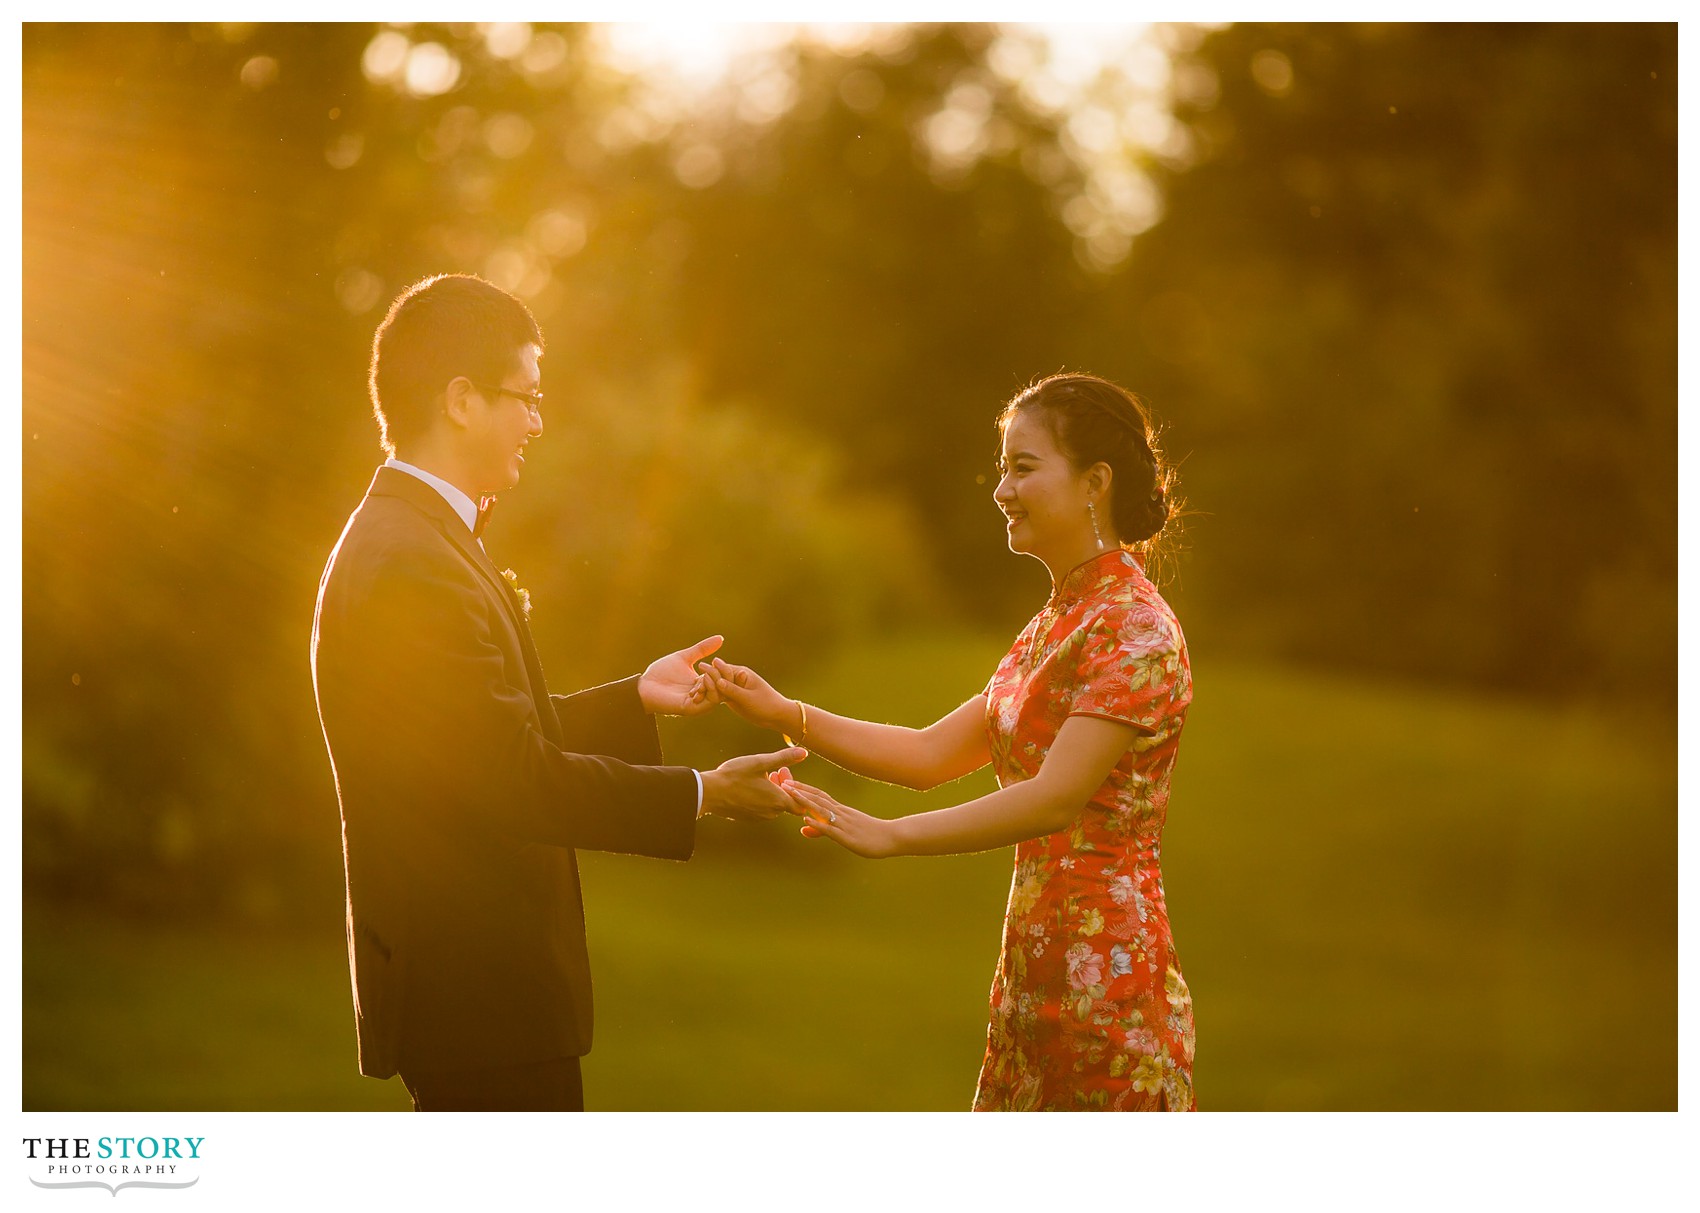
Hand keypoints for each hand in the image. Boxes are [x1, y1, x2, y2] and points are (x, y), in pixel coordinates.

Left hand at [640, 636, 724, 716]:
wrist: (645, 685)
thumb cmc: (661, 673)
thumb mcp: (685, 657)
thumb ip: (702, 649)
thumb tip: (720, 638)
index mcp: (704, 684)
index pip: (724, 679)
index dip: (725, 669)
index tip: (716, 659)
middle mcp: (704, 695)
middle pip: (726, 687)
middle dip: (723, 674)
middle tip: (714, 662)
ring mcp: (699, 703)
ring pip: (720, 694)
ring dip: (715, 680)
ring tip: (704, 670)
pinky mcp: (692, 708)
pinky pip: (709, 701)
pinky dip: (709, 689)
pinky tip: (701, 679)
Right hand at [699, 747, 809, 822]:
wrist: (709, 793)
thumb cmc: (735, 775)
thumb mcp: (761, 762)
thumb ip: (784, 758)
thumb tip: (804, 753)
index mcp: (778, 801)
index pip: (801, 803)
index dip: (797, 788)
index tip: (784, 771)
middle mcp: (771, 813)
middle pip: (786, 802)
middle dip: (784, 785)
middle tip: (775, 770)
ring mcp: (758, 817)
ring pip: (773, 805)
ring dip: (772, 791)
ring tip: (763, 775)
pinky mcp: (747, 818)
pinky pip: (761, 809)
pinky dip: (762, 798)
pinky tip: (751, 785)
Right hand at [701, 657, 798, 734]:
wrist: (775, 715)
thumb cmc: (766, 704)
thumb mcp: (749, 698)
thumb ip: (733, 690)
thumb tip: (718, 681)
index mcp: (741, 673)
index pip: (723, 669)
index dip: (711, 671)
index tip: (699, 673)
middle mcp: (735, 677)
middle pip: (716, 677)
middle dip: (705, 682)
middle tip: (692, 689)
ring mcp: (732, 687)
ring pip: (715, 686)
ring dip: (705, 691)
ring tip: (693, 696)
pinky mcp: (731, 696)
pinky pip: (718, 695)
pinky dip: (710, 698)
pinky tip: (698, 702)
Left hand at [780, 780, 902, 858]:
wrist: (892, 836)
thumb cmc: (870, 834)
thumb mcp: (844, 831)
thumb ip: (822, 829)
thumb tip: (802, 828)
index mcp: (840, 810)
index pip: (818, 796)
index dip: (802, 789)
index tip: (788, 782)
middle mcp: (840, 813)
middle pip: (817, 798)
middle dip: (799, 790)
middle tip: (782, 782)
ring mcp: (844, 823)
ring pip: (822, 810)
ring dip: (805, 801)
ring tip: (790, 793)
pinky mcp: (847, 836)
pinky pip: (830, 829)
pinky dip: (817, 823)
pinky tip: (805, 820)